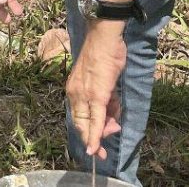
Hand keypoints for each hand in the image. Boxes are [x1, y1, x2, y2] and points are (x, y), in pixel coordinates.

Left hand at [66, 20, 125, 158]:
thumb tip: (112, 119)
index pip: (77, 118)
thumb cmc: (105, 57)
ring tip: (115, 126)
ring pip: (89, 124)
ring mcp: (83, 95)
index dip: (86, 135)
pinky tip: (95, 147)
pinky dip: (96, 134)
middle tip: (108, 141)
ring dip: (103, 132)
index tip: (95, 148)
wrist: (104, 39)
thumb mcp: (104, 82)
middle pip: (81, 125)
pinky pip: (96, 119)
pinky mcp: (96, 94)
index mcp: (73, 91)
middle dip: (94, 139)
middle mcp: (74, 95)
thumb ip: (106, 101)